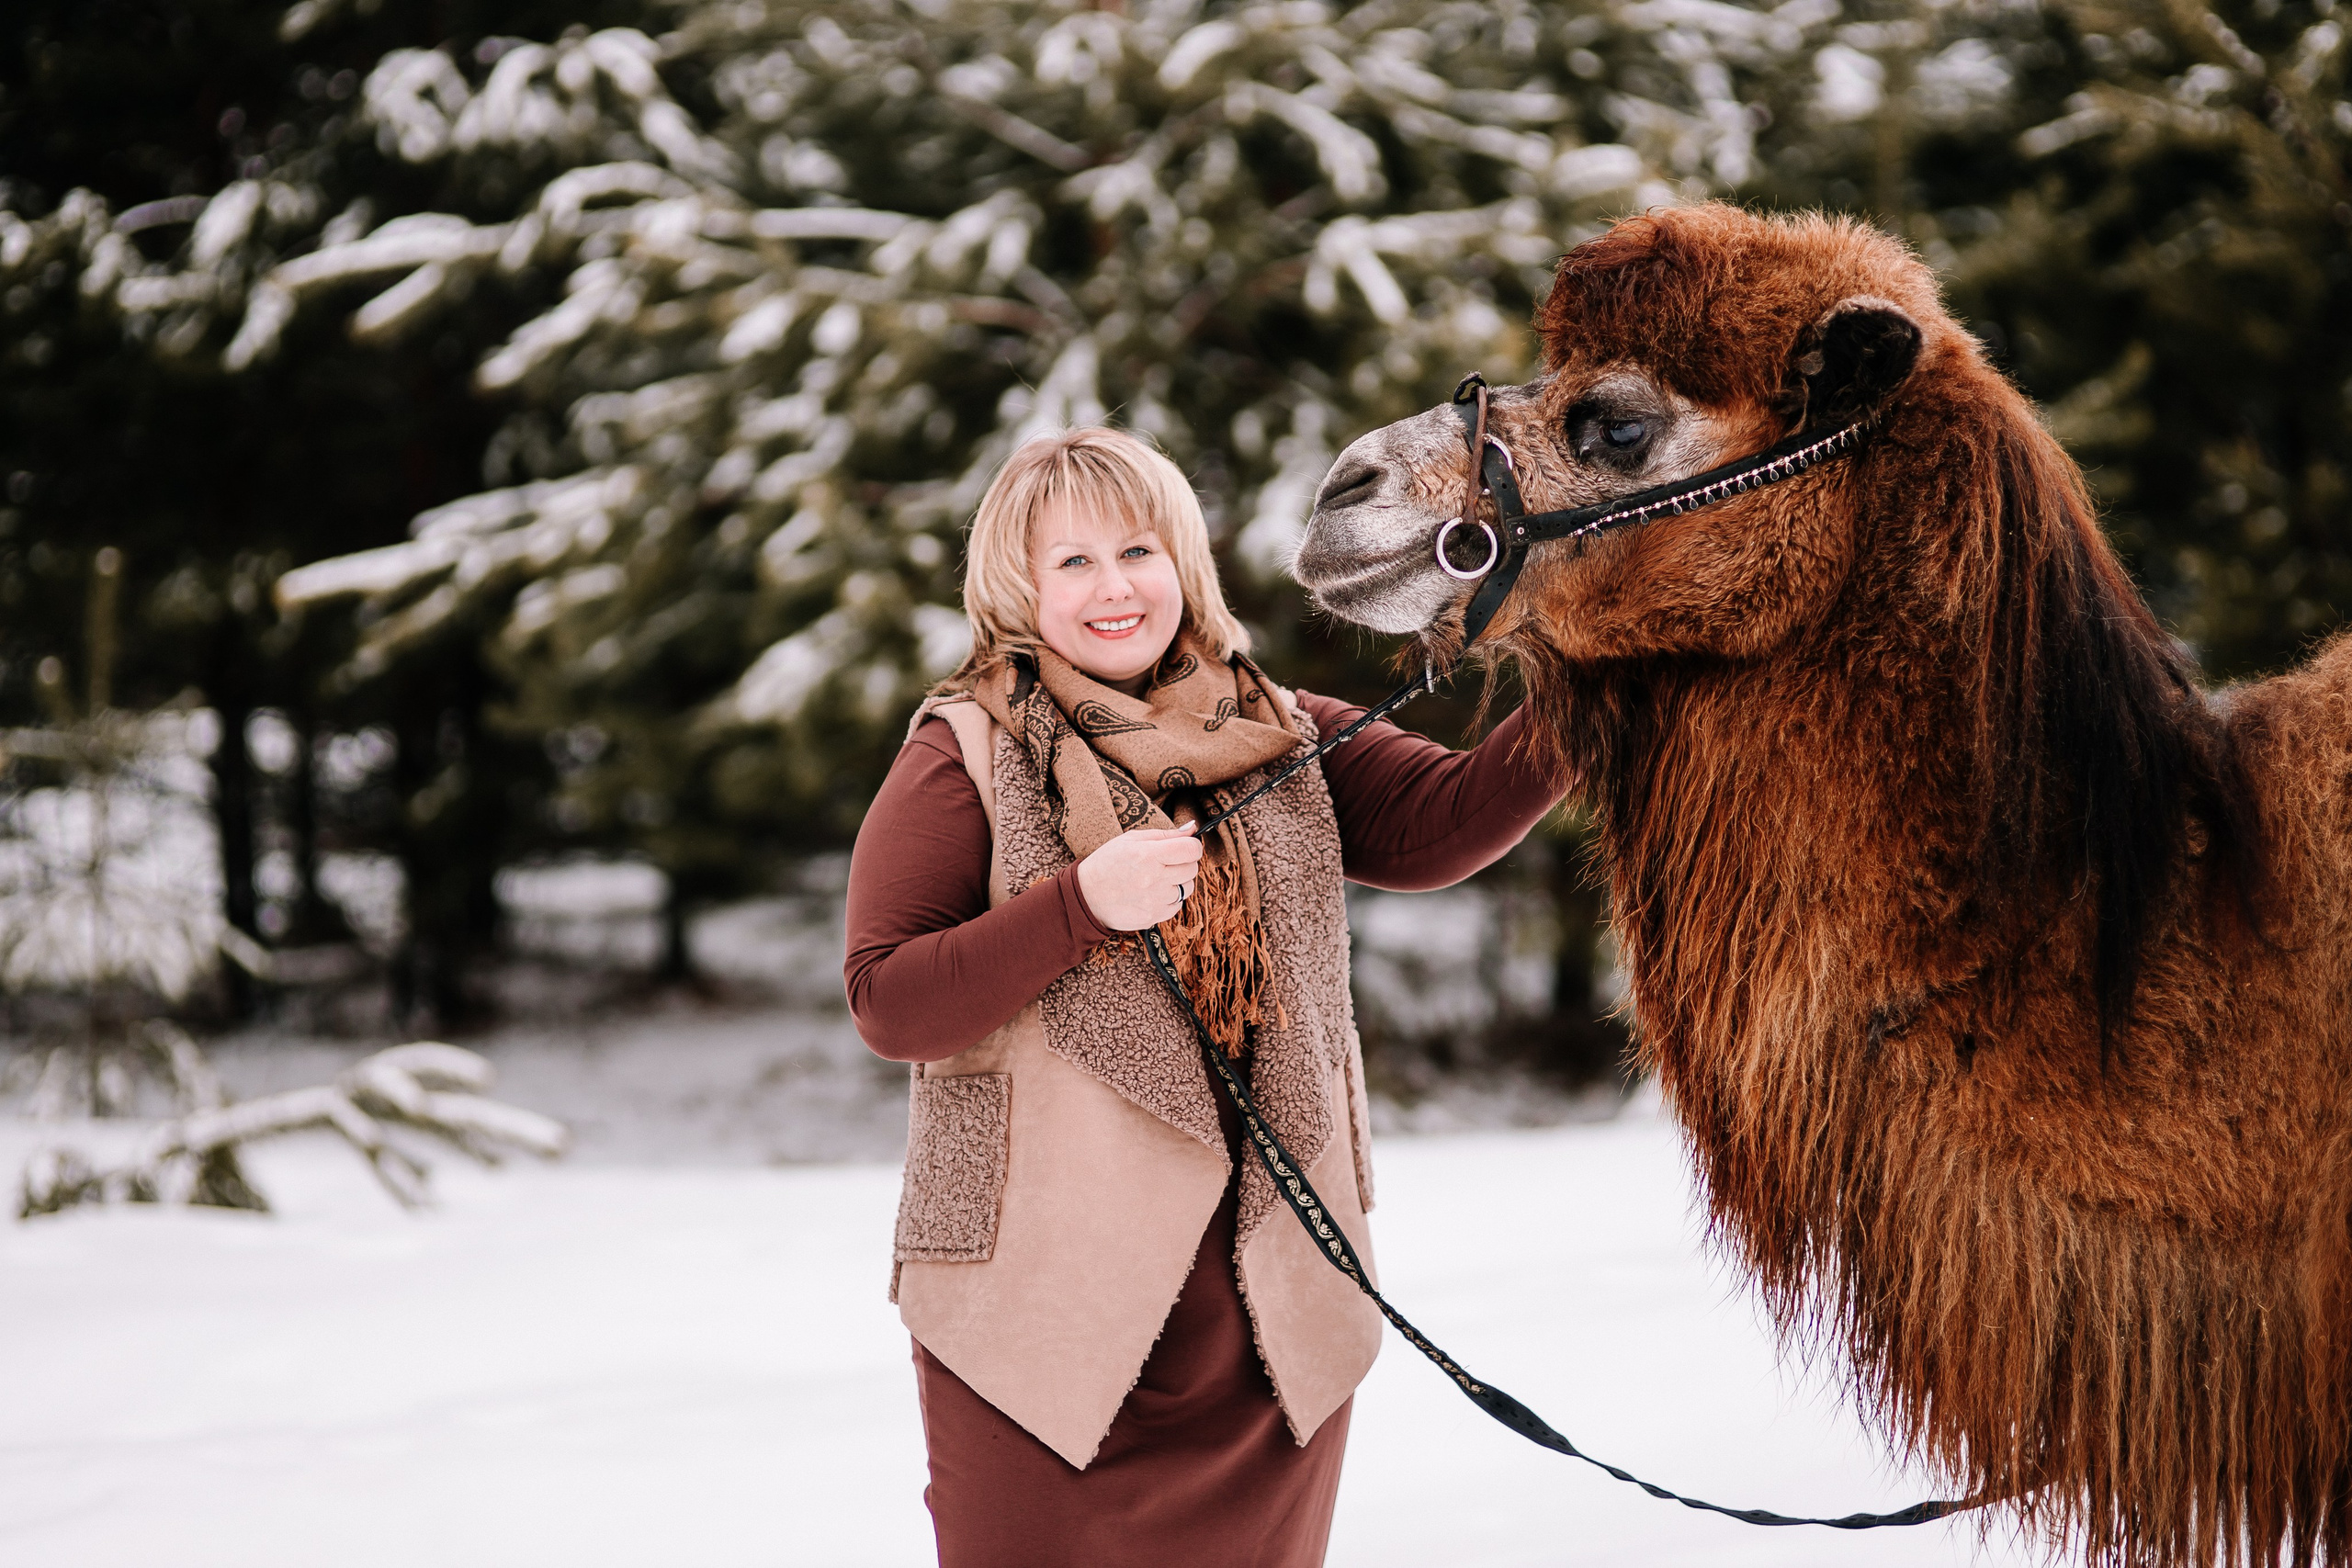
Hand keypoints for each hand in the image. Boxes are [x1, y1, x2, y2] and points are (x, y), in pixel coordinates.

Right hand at [1075, 823, 1202, 931]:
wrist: (1086, 895)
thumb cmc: (1108, 862)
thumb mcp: (1131, 839)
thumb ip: (1165, 834)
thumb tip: (1193, 829)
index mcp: (1148, 855)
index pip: (1191, 849)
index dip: (1192, 845)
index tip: (1184, 847)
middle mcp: (1154, 879)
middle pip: (1192, 869)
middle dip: (1184, 862)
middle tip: (1166, 862)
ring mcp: (1155, 901)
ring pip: (1187, 888)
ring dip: (1178, 882)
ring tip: (1157, 878)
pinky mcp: (1153, 917)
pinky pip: (1177, 905)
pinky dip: (1170, 898)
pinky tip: (1152, 892)